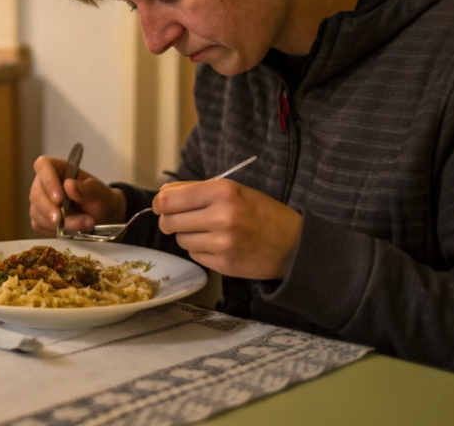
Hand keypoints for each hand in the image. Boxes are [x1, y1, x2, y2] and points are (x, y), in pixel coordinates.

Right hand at [29, 155, 125, 235]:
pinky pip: (39, 225)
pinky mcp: (40, 219)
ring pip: (36, 212)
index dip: (48, 180)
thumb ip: (86, 189)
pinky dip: (53, 231)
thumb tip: (68, 185)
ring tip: (82, 225)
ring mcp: (40, 202)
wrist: (101, 217)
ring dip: (56, 224)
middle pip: (36, 193)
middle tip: (61, 220)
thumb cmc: (100, 199)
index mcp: (58, 169)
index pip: (43, 165)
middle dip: (48, 209)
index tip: (59, 198)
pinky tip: (71, 231)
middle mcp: (45, 183)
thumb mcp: (99, 193)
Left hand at [153, 178, 302, 279]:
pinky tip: (217, 244)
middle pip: (170, 220)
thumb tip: (162, 194)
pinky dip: (199, 249)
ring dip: (187, 234)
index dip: (160, 202)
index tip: (160, 204)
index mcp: (223, 192)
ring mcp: (222, 243)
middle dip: (170, 219)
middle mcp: (221, 217)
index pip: (170, 199)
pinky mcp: (223, 264)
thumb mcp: (233, 190)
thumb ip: (195, 189)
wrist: (293, 245)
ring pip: (181, 239)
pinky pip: (194, 254)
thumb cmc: (261, 212)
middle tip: (181, 218)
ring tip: (208, 230)